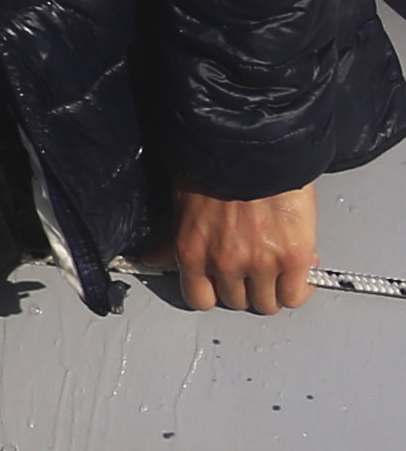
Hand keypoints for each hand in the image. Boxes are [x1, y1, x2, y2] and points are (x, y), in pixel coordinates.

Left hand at [139, 185, 320, 313]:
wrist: (255, 148)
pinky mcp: (293, 259)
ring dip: (273, 289)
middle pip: (237, 301)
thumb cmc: (216, 167)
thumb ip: (170, 238)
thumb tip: (152, 257)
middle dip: (246, 288)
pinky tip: (298, 270)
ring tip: (277, 268)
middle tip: (255, 269)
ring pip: (267, 303)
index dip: (214, 292)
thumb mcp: (181, 203)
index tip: (223, 282)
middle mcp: (224, 263)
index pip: (199, 299)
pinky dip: (298, 288)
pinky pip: (294, 295)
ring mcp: (260, 263)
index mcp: (191, 251)